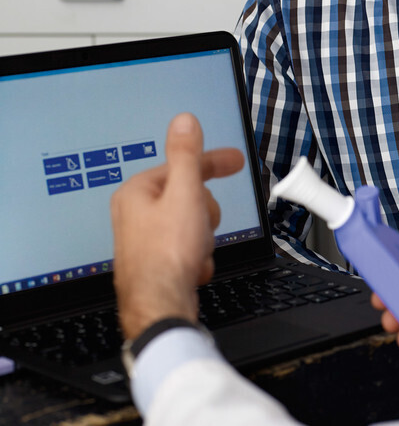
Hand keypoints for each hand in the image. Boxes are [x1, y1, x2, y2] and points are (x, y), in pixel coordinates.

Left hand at [111, 113, 243, 338]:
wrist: (160, 305)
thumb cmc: (168, 252)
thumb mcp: (185, 193)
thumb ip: (187, 155)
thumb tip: (184, 121)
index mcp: (137, 192)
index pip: (182, 165)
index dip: (214, 163)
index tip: (237, 160)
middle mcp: (134, 214)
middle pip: (189, 196)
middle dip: (206, 213)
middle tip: (205, 226)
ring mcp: (142, 239)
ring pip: (190, 223)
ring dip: (203, 237)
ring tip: (197, 251)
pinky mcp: (153, 260)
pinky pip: (186, 247)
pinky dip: (196, 255)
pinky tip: (194, 267)